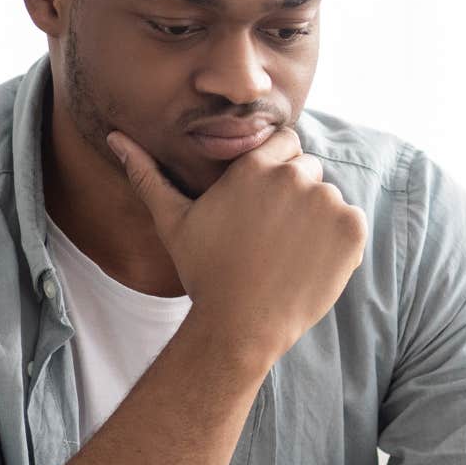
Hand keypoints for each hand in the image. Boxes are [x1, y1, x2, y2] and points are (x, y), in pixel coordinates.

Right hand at [108, 128, 367, 362]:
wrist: (241, 327)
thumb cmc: (205, 273)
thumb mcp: (173, 222)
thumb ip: (148, 174)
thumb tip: (114, 137)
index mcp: (255, 166)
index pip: (286, 143)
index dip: (277, 172)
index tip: (266, 204)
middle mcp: (294, 176)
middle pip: (309, 170)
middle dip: (296, 195)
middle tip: (273, 237)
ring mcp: (327, 202)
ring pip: (330, 198)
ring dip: (318, 219)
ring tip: (289, 254)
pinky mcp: (351, 230)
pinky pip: (351, 223)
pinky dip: (339, 242)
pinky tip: (310, 265)